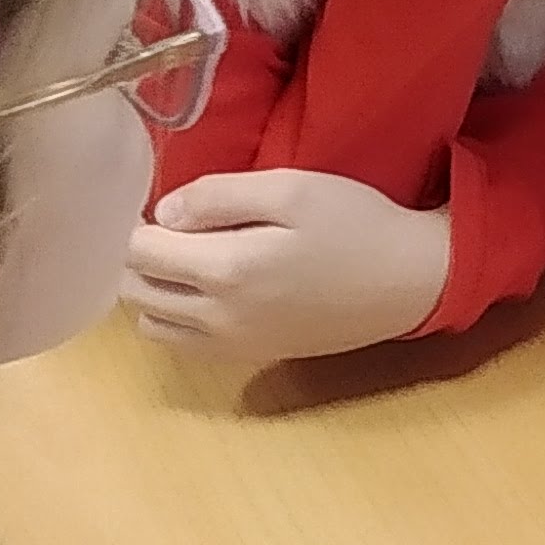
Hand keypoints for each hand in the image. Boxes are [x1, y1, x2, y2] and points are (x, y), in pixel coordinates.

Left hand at [126, 170, 452, 360]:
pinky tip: (204, 290)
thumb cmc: (356, 224)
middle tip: (168, 227)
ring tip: (182, 258)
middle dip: (135, 256)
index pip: (136, 251)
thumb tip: (162, 213)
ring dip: (151, 289)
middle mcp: (218, 317)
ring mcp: (234, 343)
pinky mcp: (251, 355)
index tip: (160, 201)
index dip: (135, 220)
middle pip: (134, 290)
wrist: (411, 281)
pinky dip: (174, 318)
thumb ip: (218, 196)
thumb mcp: (291, 188)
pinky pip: (183, 345)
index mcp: (225, 269)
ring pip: (151, 324)